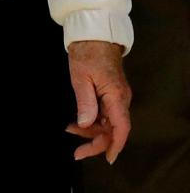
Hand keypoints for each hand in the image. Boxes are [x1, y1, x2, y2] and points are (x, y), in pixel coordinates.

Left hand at [66, 40, 130, 163]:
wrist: (93, 32)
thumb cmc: (87, 51)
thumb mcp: (81, 77)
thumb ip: (85, 103)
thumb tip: (85, 124)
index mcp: (116, 95)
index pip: (121, 127)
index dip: (115, 145)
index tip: (108, 159)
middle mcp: (120, 98)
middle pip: (113, 128)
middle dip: (96, 141)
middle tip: (77, 151)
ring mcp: (116, 95)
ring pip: (107, 122)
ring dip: (91, 131)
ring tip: (70, 131)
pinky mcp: (111, 92)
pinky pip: (104, 113)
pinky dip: (92, 120)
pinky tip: (78, 122)